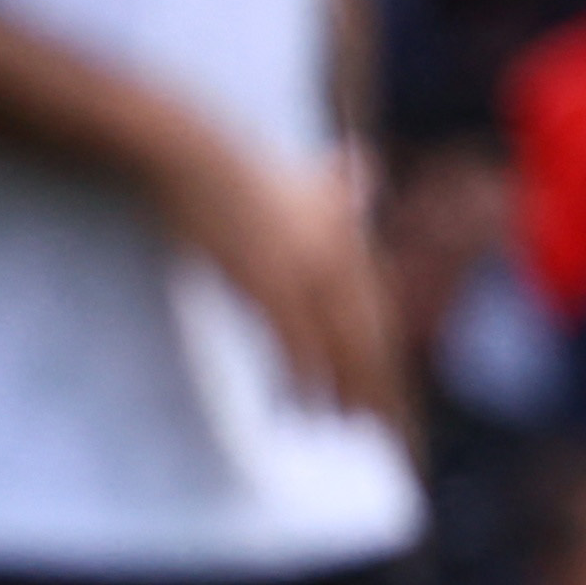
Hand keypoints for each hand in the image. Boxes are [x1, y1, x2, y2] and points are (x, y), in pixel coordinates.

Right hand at [147, 117, 398, 417]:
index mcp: (346, 236)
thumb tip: (370, 167)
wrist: (192, 156)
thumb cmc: (238, 169)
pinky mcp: (269, 282)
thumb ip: (339, 183)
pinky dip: (303, 380)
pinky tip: (303, 408)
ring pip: (341, 346)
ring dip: (348, 391)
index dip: (386, 357)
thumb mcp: (302, 172)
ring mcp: (306, 270)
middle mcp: (338, 255)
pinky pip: (296, 345)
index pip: (377, 313)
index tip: (394, 393)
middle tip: (386, 428)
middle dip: (380, 386)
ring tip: (349, 425)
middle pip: (369, 337)